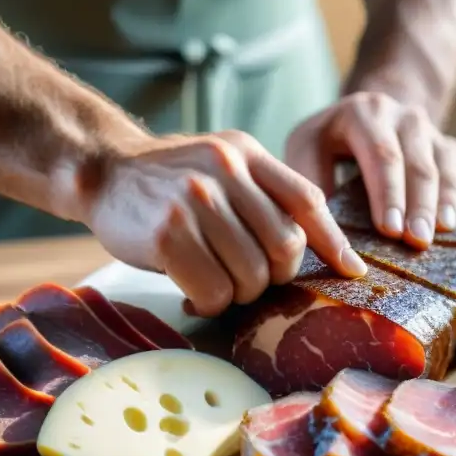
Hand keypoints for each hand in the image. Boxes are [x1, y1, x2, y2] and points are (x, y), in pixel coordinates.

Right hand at [83, 130, 367, 316]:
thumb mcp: (223, 167)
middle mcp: (225, 170)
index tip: (352, 271)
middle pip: (284, 247)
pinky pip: (214, 290)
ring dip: (238, 293)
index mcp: (247, 153)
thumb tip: (317, 249)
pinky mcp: (168, 234)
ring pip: (251, 275)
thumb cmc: (171, 184)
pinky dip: (209, 302)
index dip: (334, 242)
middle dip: (273, 277)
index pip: (307, 200)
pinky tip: (192, 291)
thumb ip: (264, 195)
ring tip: (214, 283)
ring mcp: (195, 200)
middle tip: (246, 279)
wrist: (102, 172)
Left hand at [285, 92, 455, 248]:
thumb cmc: (326, 143)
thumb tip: (323, 226)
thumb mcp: (305, 150)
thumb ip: (311, 181)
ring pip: (448, 163)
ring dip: (448, 200)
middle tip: (418, 240)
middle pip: (419, 162)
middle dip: (420, 204)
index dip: (389, 193)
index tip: (390, 230)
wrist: (364, 118)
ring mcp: (432, 132)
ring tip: (444, 231)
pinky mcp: (449, 149)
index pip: (382, 153)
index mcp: (365, 112)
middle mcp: (405, 116)